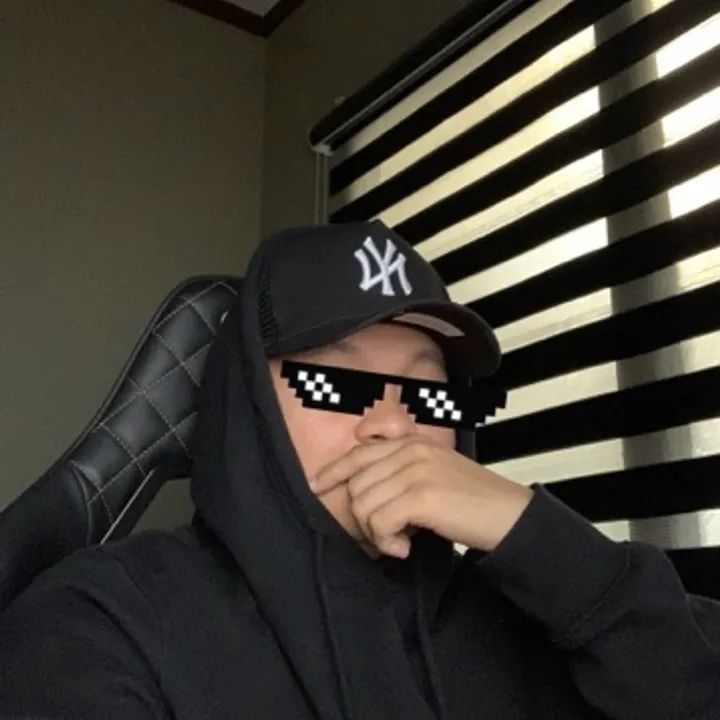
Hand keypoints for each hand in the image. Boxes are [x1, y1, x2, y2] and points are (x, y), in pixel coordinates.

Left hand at [310, 436, 532, 558]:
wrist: (509, 515)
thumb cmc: (471, 501)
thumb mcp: (433, 473)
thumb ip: (401, 471)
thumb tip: (362, 491)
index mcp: (411, 442)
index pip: (359, 452)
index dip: (333, 470)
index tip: (316, 485)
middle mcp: (410, 450)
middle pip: (357, 484)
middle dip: (364, 517)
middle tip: (389, 535)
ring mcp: (415, 470)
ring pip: (364, 505)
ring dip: (377, 533)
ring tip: (400, 541)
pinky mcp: (421, 495)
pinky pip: (379, 522)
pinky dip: (387, 542)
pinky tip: (406, 548)